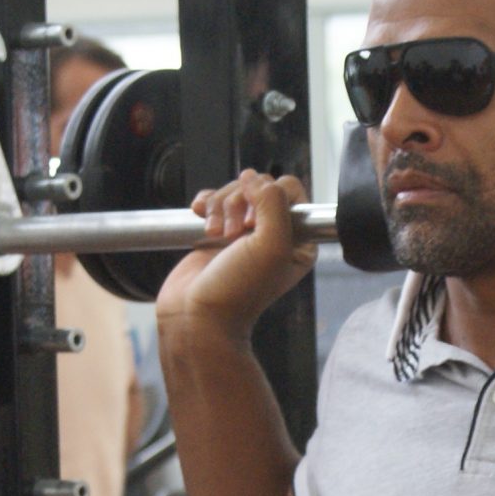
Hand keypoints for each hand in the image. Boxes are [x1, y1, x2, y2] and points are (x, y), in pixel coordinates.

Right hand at [156, 169, 318, 341]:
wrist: (197, 318)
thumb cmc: (237, 291)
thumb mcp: (271, 245)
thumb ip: (273, 203)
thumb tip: (254, 177)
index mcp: (298, 240)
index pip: (289, 190)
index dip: (267, 197)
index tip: (251, 224)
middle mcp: (273, 234)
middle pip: (258, 186)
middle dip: (238, 202)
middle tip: (230, 234)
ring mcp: (244, 233)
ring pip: (233, 191)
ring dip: (219, 206)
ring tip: (214, 235)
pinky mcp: (217, 234)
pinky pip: (213, 200)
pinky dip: (205, 204)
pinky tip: (199, 218)